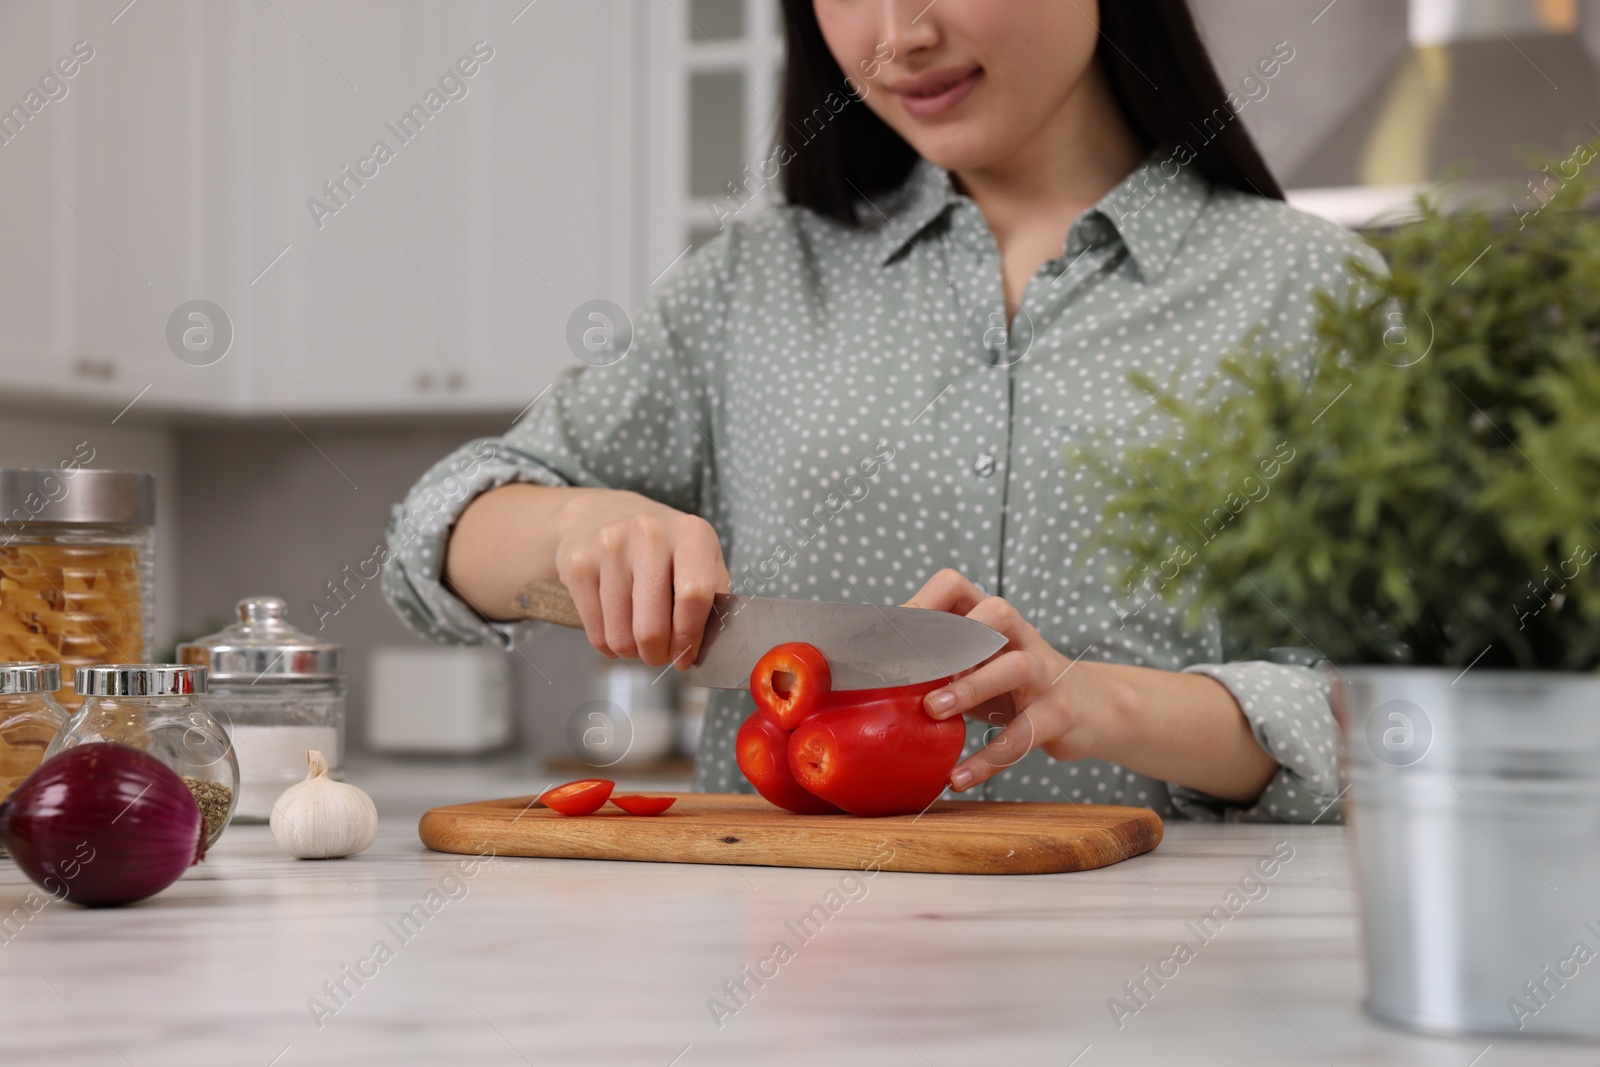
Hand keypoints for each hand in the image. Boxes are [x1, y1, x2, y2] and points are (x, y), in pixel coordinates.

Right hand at [553, 489, 728, 667]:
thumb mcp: (700, 559)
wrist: (603, 515)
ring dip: (632, 652)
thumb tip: (696, 651)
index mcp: (691, 534)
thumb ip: (712, 600)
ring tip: (638, 637)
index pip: (695, 595)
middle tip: (660, 653)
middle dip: (658, 655)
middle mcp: (649, 534)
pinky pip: (596, 633)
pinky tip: (616, 626)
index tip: (686, 654)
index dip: (690, 637)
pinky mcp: (578, 565)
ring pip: (620, 637)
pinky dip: (609, 644)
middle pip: (652, 627)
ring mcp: (609, 547)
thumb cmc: (662, 549)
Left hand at [904, 569, 1129, 792]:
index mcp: (991, 619)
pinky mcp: (1059, 714)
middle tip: (905, 670)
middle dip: (948, 638)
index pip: (955, 586)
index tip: (883, 637)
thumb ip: (935, 660)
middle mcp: (1021, 636)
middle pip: (995, 612)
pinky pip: (1024, 735)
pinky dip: (989, 758)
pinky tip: (959, 777)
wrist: (1091, 708)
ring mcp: (1045, 673)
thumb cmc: (1013, 684)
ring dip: (970, 687)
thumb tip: (862, 677)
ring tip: (932, 711)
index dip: (918, 603)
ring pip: (1015, 666)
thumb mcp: (976, 662)